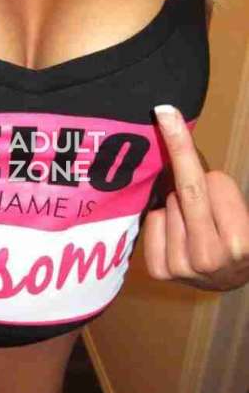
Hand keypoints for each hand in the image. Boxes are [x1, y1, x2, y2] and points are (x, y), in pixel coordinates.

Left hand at [142, 105, 248, 291]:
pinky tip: (177, 233)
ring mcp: (183, 268)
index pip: (212, 183)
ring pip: (167, 205)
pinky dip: (161, 219)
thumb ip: (219, 187)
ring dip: (178, 204)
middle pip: (185, 191)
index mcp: (241, 243)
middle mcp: (210, 258)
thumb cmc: (237, 234)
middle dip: (180, 160)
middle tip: (167, 120)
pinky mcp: (161, 271)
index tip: (167, 113)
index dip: (206, 166)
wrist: (229, 279)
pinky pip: (152, 221)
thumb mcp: (241, 210)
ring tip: (194, 222)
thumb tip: (182, 141)